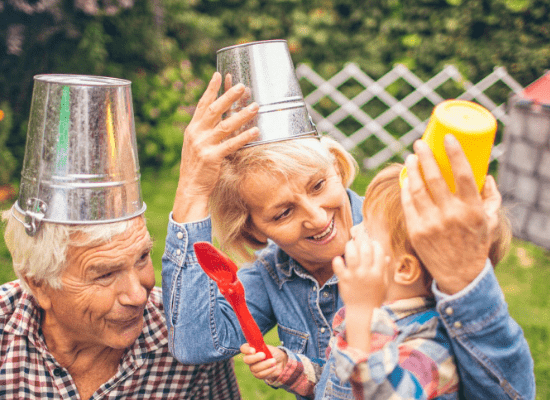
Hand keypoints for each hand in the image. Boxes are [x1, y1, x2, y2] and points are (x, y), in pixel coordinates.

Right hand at [173, 72, 258, 222]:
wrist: (190, 188)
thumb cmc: (197, 166)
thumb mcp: (195, 145)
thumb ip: (205, 131)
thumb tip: (220, 118)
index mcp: (192, 128)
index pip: (202, 104)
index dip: (210, 89)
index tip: (218, 74)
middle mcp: (196, 134)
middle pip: (215, 110)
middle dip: (229, 96)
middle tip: (243, 86)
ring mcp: (204, 145)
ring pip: (226, 125)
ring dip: (242, 114)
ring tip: (255, 106)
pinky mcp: (212, 157)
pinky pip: (231, 144)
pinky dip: (244, 136)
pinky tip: (255, 130)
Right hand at [240, 343, 287, 381]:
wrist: (280, 362)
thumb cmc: (273, 353)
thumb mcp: (270, 348)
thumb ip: (263, 348)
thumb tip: (259, 349)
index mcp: (251, 349)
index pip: (243, 348)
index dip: (246, 350)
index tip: (253, 350)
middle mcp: (250, 358)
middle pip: (246, 360)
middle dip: (255, 358)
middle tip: (264, 355)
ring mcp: (252, 367)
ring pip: (254, 368)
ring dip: (265, 364)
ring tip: (274, 361)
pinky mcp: (257, 375)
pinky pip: (260, 374)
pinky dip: (268, 370)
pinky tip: (274, 367)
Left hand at [332, 229, 388, 310]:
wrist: (363, 312)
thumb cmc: (374, 297)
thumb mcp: (383, 284)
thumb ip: (384, 270)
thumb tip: (386, 257)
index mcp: (378, 273)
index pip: (378, 251)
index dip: (375, 244)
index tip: (372, 243)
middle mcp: (366, 273)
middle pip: (365, 250)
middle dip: (363, 240)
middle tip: (359, 238)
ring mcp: (354, 276)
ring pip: (352, 255)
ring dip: (350, 246)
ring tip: (350, 244)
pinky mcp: (343, 280)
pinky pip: (338, 267)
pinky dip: (337, 261)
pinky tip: (338, 259)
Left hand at [401, 135, 497, 294]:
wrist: (459, 275)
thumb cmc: (475, 244)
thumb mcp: (489, 222)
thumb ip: (491, 199)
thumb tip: (488, 177)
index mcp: (472, 209)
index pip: (464, 174)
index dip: (454, 153)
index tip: (447, 138)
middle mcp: (451, 214)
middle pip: (435, 177)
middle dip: (425, 156)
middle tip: (419, 144)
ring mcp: (431, 223)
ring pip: (417, 188)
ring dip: (412, 169)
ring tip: (411, 158)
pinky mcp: (416, 231)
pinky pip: (408, 204)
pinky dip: (406, 188)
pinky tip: (406, 178)